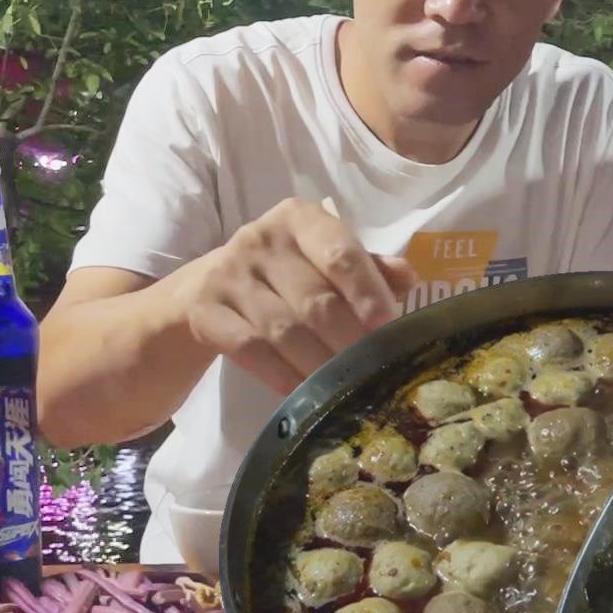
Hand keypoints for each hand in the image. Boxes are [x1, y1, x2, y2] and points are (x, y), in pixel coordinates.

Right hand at [181, 198, 417, 393]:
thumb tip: (409, 277)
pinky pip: (249, 348)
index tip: (388, 326)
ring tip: (344, 388)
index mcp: (299, 219)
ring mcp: (228, 274)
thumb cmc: (283, 273)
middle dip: (348, 340)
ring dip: (318, 364)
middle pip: (314, 298)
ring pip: (283, 328)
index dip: (367, 292)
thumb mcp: (322, 260)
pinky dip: (280, 374)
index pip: (340, 253)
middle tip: (371, 370)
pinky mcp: (205, 311)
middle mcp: (261, 239)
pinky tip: (302, 394)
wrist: (203, 289)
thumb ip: (366, 267)